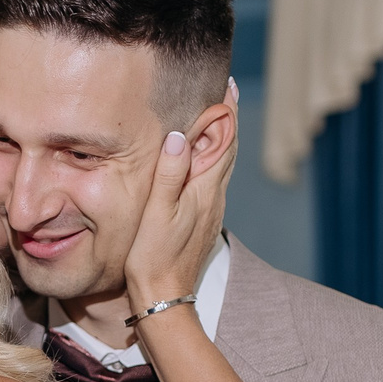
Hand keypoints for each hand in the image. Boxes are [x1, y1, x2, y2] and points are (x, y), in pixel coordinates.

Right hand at [122, 79, 237, 310]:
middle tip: (226, 89)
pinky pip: (211, 178)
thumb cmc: (154, 257)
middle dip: (227, 118)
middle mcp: (214, 196)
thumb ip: (170, 172)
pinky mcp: (202, 219)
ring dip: (221, 137)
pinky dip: (211, 157)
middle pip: (227, 148)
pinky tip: (201, 157)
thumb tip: (182, 134)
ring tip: (216, 114)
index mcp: (204, 189)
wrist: (163, 297)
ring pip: (221, 164)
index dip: (226, 111)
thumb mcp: (157, 211)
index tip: (228, 84)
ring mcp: (210, 209)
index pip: (223, 140)